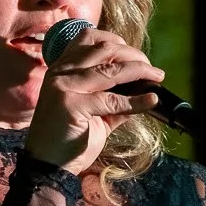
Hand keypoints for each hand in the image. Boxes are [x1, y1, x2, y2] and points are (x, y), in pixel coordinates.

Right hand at [25, 27, 163, 172]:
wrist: (48, 167)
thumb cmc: (68, 140)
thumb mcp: (93, 113)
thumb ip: (114, 98)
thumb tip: (144, 88)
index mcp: (61, 69)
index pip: (88, 38)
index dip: (115, 41)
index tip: (135, 55)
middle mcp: (60, 72)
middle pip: (104, 49)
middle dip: (134, 55)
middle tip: (153, 69)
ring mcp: (64, 86)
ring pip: (111, 70)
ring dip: (140, 71)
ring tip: (156, 77)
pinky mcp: (72, 104)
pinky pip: (114, 100)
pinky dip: (137, 100)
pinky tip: (150, 100)